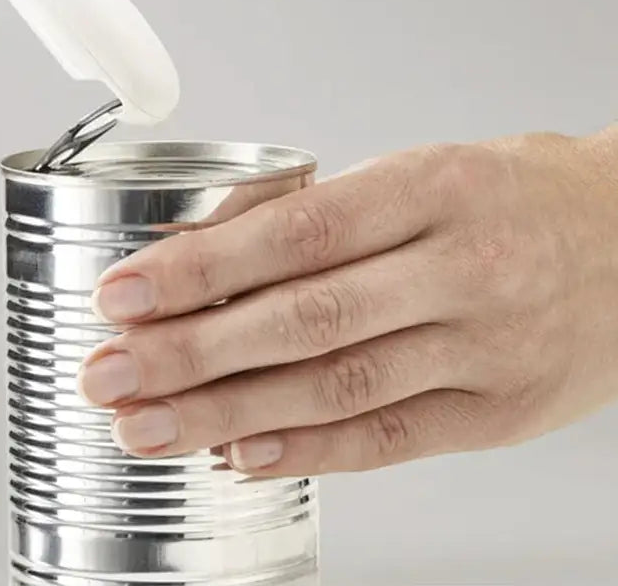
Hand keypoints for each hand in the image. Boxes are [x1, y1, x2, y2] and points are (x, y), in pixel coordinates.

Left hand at [78, 128, 617, 475]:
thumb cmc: (514, 195)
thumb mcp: (422, 171)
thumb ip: (320, 212)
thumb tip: (207, 246)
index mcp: (432, 189)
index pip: (295, 233)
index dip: (201, 267)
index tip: (126, 291)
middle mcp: (460, 269)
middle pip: (304, 319)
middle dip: (190, 351)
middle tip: (109, 370)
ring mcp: (485, 350)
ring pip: (336, 389)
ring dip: (226, 412)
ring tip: (148, 422)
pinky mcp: (498, 415)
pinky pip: (389, 440)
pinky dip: (305, 449)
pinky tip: (236, 452)